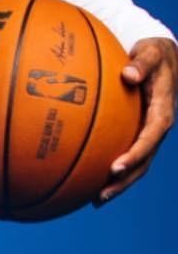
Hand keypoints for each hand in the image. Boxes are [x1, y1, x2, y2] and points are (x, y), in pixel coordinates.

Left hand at [97, 36, 176, 205]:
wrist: (162, 57)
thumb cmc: (153, 54)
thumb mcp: (151, 53)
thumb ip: (142, 63)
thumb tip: (129, 74)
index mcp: (163, 110)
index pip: (152, 136)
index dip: (136, 153)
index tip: (116, 166)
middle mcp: (157, 126)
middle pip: (144, 160)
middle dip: (124, 179)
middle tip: (101, 194)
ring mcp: (148, 132)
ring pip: (137, 164)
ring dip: (118, 183)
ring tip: (95, 200)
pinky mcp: (138, 132)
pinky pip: (126, 153)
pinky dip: (111, 169)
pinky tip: (89, 179)